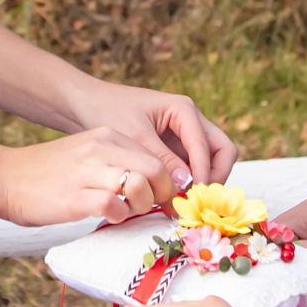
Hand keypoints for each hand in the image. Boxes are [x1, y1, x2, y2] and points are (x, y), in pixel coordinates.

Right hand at [0, 127, 176, 227]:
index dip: (167, 182)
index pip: (156, 156)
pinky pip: (114, 205)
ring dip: (142, 205)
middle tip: (153, 209)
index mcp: (106, 136)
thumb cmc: (49, 173)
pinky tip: (110, 217)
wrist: (6, 177)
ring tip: (129, 211)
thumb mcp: (87, 155)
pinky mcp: (74, 197)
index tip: (164, 198)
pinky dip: (120, 216)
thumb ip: (118, 162)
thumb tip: (154, 185)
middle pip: (155, 170)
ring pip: (139, 185)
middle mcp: (100, 149)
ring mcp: (86, 172)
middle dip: (162, 195)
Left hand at [63, 78, 238, 189]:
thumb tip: (187, 184)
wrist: (84, 104)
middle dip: (215, 177)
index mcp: (183, 110)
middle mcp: (189, 120)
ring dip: (203, 181)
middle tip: (198, 200)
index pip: (210, 147)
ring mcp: (183, 134)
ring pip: (211, 160)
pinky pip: (191, 166)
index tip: (194, 198)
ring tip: (184, 202)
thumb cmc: (107, 111)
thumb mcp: (134, 137)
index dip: (205, 174)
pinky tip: (172, 198)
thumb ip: (162, 160)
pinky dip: (188, 182)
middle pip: (222, 151)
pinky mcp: (173, 147)